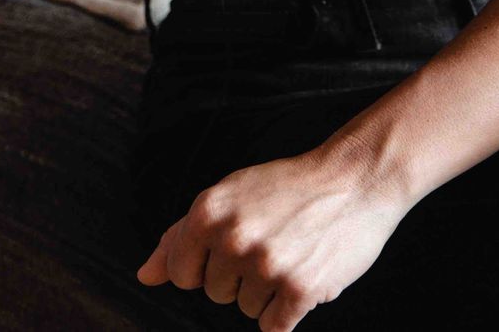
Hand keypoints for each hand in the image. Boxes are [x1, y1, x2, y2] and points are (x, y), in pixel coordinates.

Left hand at [136, 143, 409, 329]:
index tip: (231, 248)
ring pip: (245, 309)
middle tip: (271, 243)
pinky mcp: (300, 289)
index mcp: (208, 212)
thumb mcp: (227, 197)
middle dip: (240, 277)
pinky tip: (301, 277)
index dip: (205, 266)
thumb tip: (145, 276)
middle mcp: (232, 238)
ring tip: (290, 254)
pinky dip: (286, 312)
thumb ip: (181, 237)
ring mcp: (266, 265)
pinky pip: (274, 328)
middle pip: (215, 294)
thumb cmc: (286, 189)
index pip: (180, 273)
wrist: (353, 181)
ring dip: (267, 292)